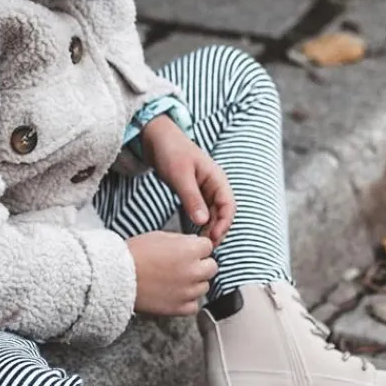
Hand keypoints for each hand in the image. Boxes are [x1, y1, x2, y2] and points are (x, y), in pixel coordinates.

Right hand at [128, 231, 216, 315]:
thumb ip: (181, 240)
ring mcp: (187, 291)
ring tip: (176, 279)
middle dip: (200, 264)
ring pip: (204, 286)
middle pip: (211, 267)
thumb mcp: (159, 236)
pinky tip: (176, 293)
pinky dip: (188, 300)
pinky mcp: (179, 308)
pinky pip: (194, 305)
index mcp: (190, 250)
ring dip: (195, 282)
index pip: (208, 246)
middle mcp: (193, 271)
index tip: (190, 249)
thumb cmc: (134, 254)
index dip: (197, 247)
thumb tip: (192, 243)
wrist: (116, 277)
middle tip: (184, 264)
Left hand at [140, 115, 235, 245]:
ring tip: (199, 244)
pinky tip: (191, 234)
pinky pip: (202, 211)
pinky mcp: (195, 193)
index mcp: (217, 178)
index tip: (213, 238)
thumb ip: (192, 198)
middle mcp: (214, 185)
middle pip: (222, 213)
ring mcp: (205, 190)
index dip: (224, 224)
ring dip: (208, 228)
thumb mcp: (180, 176)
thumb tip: (203, 222)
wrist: (157, 138)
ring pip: (213, 214)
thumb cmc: (171, 151)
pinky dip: (199, 223)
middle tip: (205, 247)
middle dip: (217, 230)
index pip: (228, 206)